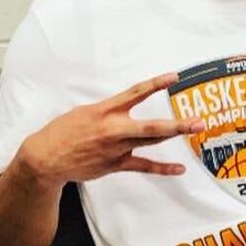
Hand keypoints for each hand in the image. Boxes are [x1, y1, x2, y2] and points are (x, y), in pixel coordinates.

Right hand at [18, 71, 202, 186]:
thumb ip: (108, 111)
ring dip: (173, 135)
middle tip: (198, 121)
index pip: (135, 93)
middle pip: (151, 127)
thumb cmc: (63, 132)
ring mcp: (116, 149)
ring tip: (194, 130)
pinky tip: (179, 168)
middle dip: (176, 124)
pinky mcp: (115, 164)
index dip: (156, 84)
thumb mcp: (84, 112)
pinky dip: (162, 168)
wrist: (46, 158)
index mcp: (104, 111)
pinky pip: (143, 166)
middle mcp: (113, 130)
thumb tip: (125, 109)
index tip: (174, 77)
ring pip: (150, 143)